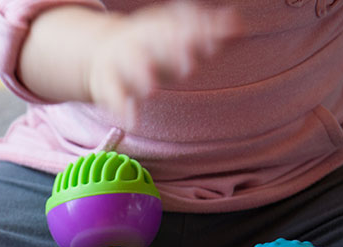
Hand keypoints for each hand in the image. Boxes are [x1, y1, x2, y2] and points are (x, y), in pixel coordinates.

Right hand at [84, 3, 239, 124]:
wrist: (103, 49)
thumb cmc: (152, 44)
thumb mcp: (177, 34)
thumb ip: (208, 31)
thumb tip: (240, 27)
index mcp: (163, 28)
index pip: (182, 27)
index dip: (198, 36)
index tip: (215, 47)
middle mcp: (143, 41)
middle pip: (157, 43)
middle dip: (172, 53)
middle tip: (189, 66)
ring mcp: (123, 60)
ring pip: (131, 64)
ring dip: (141, 75)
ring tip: (153, 91)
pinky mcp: (108, 83)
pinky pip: (114, 95)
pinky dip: (122, 108)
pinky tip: (132, 123)